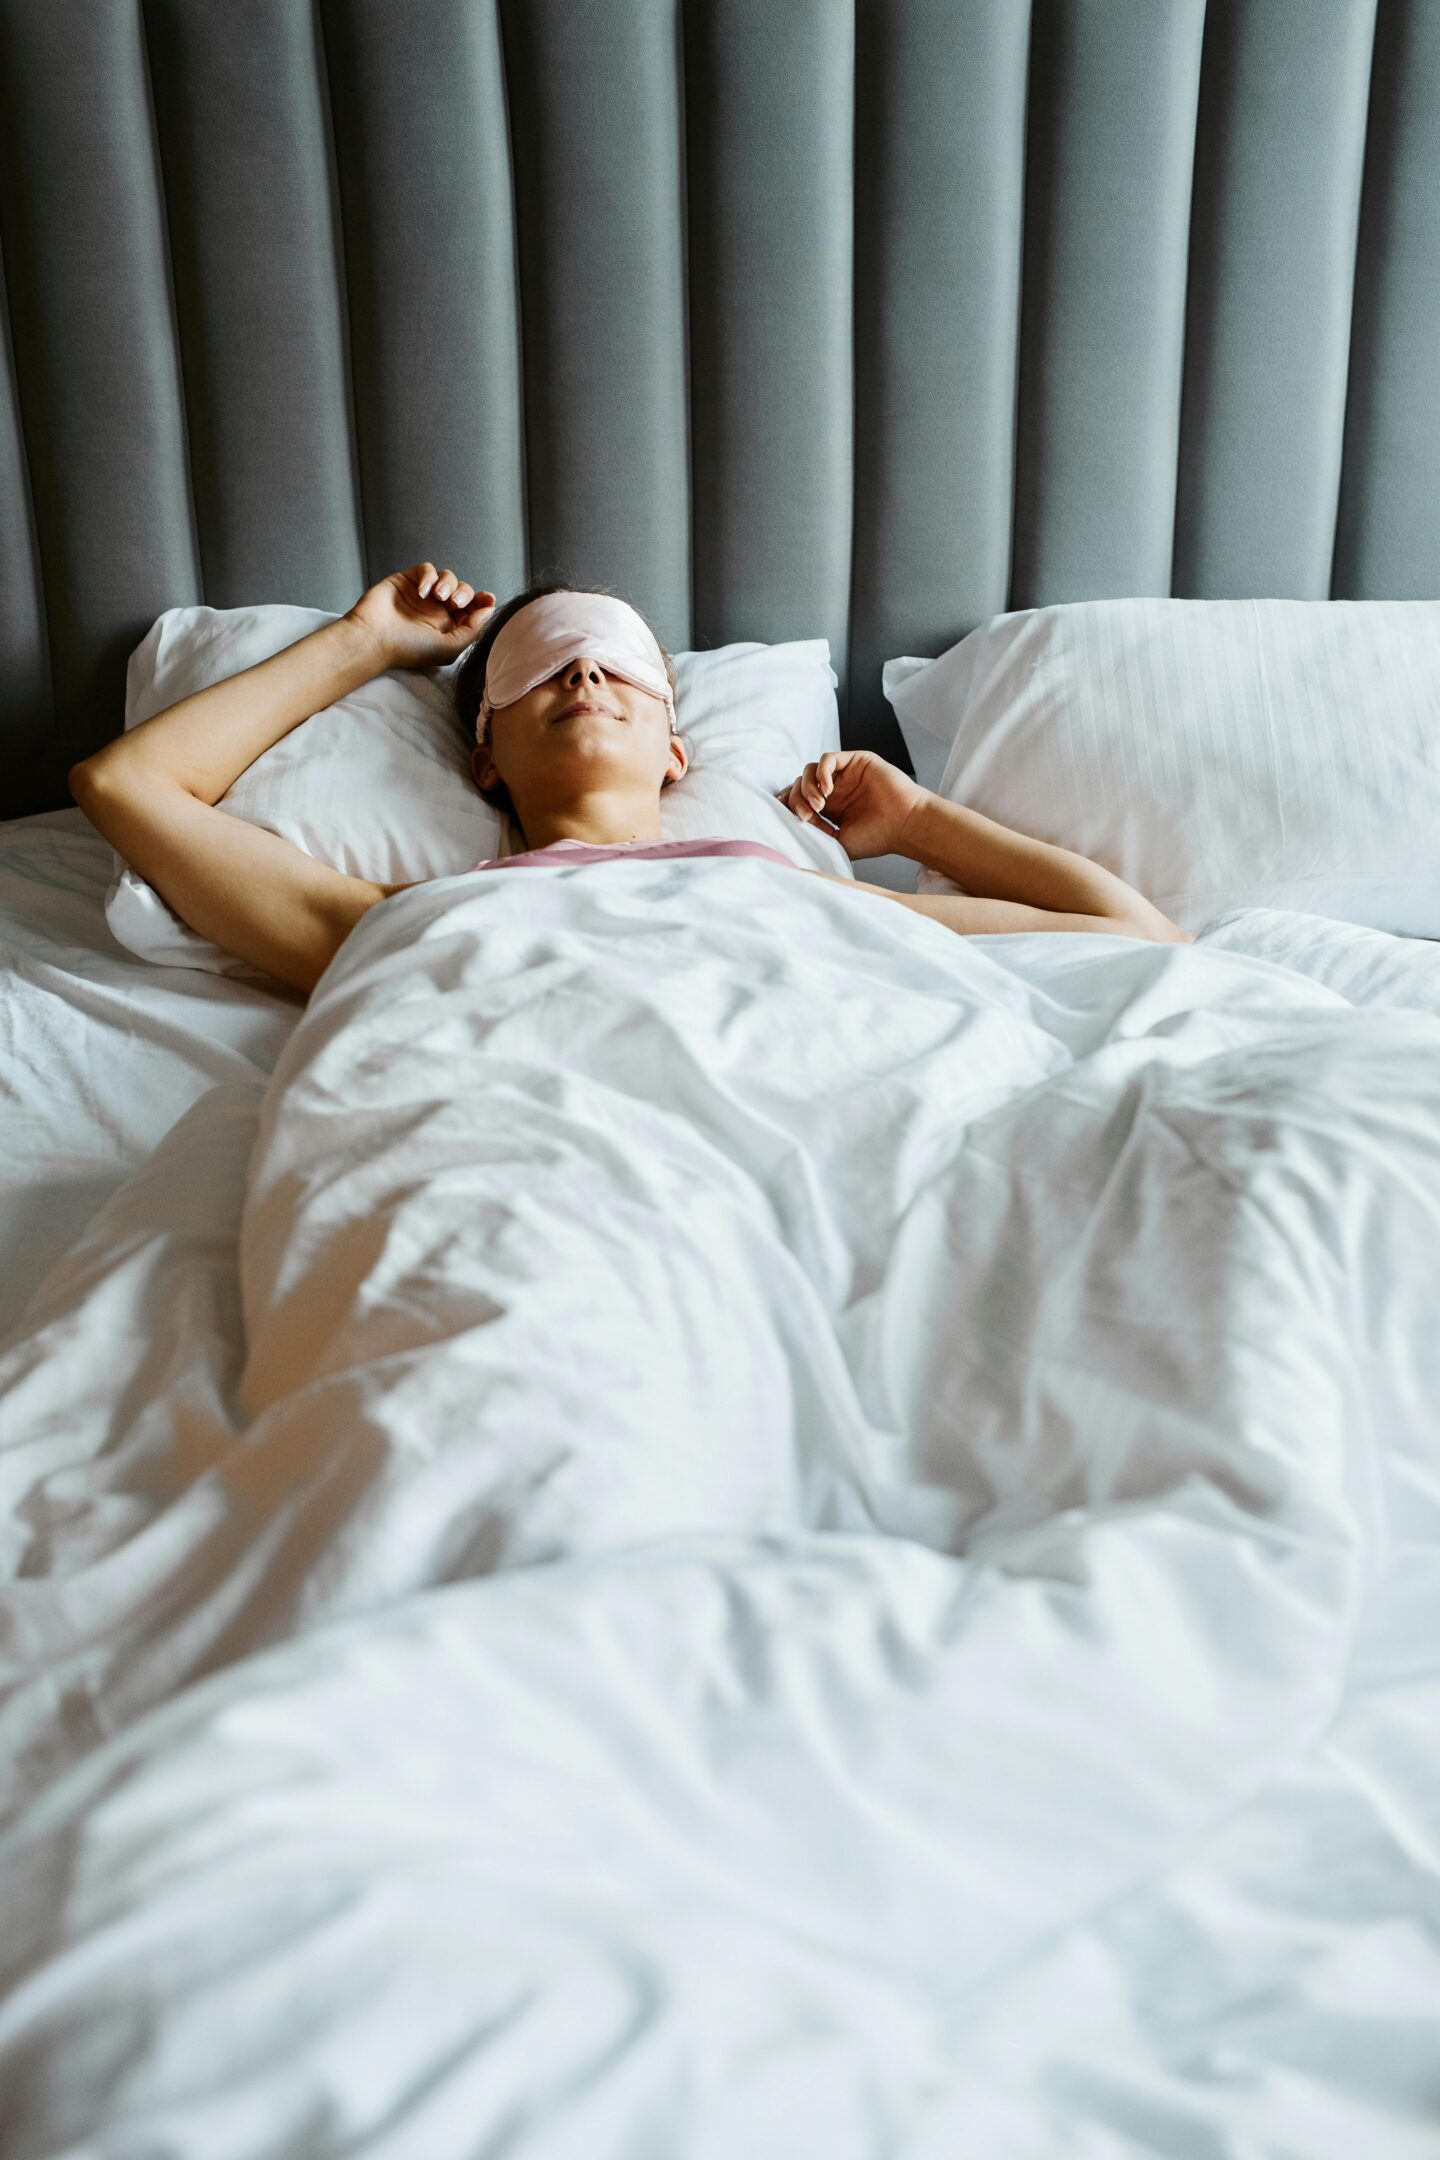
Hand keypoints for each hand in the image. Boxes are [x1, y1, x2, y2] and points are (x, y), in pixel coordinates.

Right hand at [346, 562, 496, 671]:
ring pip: (447, 577)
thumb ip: (473, 630)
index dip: (482, 601)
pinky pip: (427, 569)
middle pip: (463, 591)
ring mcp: (422, 594)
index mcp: (449, 627)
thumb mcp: (449, 648)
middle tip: (454, 603)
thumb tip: (489, 609)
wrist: (374, 638)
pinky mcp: (408, 580)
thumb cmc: (409, 649)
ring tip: (439, 596)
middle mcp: (437, 610)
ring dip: (449, 583)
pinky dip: (429, 576)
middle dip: (465, 593)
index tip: (487, 598)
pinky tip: (422, 591)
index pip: (472, 609)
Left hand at [775, 750, 926, 861]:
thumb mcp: (838, 842)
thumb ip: (816, 831)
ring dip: (808, 786)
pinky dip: (821, 772)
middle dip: (797, 798)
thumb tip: (795, 820)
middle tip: (807, 814)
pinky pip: (828, 759)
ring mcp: (845, 775)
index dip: (789, 804)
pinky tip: (828, 789)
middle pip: (800, 783)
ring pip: (810, 770)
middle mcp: (835, 790)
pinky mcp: (856, 761)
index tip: (789, 818)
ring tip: (819, 804)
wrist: (904, 825)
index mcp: (830, 808)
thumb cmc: (877, 837)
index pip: (798, 798)